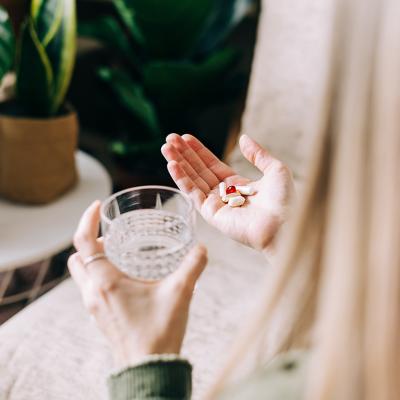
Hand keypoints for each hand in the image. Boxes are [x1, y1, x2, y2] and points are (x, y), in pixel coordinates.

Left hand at [68, 201, 207, 368]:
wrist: (148, 370)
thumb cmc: (158, 333)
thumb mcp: (179, 293)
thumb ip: (192, 266)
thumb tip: (201, 248)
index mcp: (106, 282)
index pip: (83, 242)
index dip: (87, 219)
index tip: (97, 206)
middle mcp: (93, 292)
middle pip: (77, 257)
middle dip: (90, 239)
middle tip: (111, 231)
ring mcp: (94, 306)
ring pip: (82, 273)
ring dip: (93, 257)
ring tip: (117, 250)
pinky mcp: (100, 315)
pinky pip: (90, 287)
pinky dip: (99, 273)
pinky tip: (124, 276)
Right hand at [161, 134, 292, 251]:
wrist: (284, 224)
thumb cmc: (284, 201)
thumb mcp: (275, 169)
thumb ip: (258, 154)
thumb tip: (243, 138)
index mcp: (238, 185)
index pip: (212, 164)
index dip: (199, 151)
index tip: (185, 138)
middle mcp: (224, 194)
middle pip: (199, 170)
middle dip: (184, 155)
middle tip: (169, 139)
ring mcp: (216, 204)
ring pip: (192, 180)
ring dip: (178, 164)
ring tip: (166, 147)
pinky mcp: (211, 214)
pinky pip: (193, 193)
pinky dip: (182, 179)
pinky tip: (172, 165)